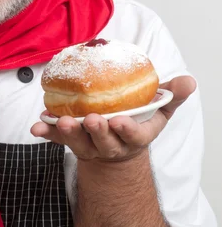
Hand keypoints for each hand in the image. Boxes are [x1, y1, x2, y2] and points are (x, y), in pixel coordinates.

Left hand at [31, 76, 195, 161]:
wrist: (118, 144)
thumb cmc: (139, 121)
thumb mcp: (159, 110)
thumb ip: (172, 95)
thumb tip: (189, 81)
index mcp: (134, 138)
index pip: (133, 137)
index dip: (126, 131)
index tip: (120, 121)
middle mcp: (111, 146)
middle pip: (103, 142)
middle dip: (97, 132)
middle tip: (92, 120)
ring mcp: (89, 145)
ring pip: (78, 142)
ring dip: (67, 132)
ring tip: (59, 120)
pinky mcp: (71, 141)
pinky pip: (57, 139)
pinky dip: (47, 133)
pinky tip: (37, 126)